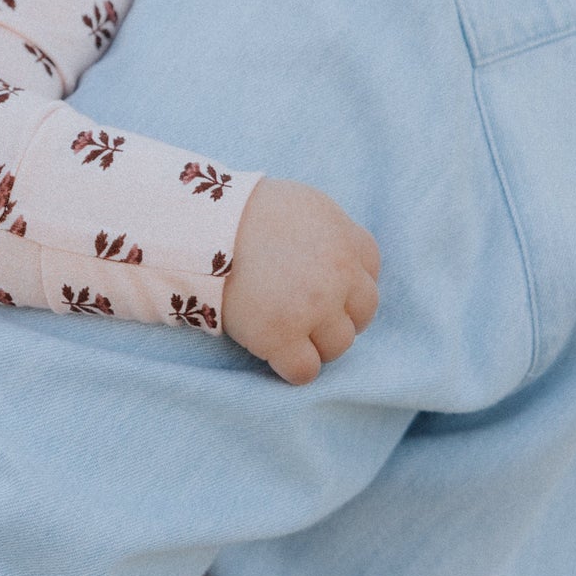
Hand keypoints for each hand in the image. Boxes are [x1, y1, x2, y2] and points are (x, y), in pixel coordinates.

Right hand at [223, 178, 380, 384]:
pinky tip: (276, 354)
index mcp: (346, 240)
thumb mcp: (303, 204)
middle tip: (306, 315)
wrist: (204, 225)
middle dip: (338, 317)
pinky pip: (305, 370)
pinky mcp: (281, 337)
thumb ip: (328, 230)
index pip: (370, 273)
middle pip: (362, 314)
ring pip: (338, 346)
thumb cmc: (243, 209)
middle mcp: (340, 276)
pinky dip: (294, 367)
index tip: (324, 288)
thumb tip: (332, 252)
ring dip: (317, 344)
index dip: (347, 285)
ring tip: (288, 334)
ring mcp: (313, 309)